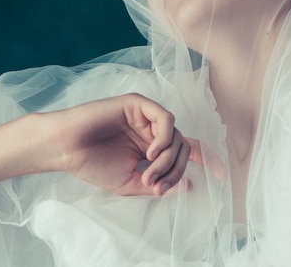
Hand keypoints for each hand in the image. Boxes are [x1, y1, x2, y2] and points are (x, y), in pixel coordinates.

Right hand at [48, 93, 199, 196]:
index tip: (223, 176)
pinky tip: (150, 152)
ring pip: (176, 134)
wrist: (67, 148)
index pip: (186, 149)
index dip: (206, 159)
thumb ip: (158, 184)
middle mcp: (152, 129)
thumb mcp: (129, 183)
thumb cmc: (93, 163)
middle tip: (156, 185)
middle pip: (183, 147)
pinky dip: (164, 138)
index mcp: (151, 145)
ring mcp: (146, 115)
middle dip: (175, 170)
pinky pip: (166, 119)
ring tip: (148, 173)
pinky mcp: (138, 104)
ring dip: (168, 159)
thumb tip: (190, 186)